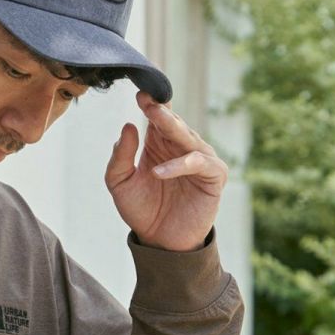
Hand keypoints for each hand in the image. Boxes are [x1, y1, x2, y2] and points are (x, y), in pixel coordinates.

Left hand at [104, 90, 227, 251]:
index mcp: (159, 143)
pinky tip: (160, 171)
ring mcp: (200, 159)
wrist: (159, 241)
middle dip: (161, 110)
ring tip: (154, 118)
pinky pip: (200, 163)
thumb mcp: (120, 183)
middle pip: (173, 123)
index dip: (150, 104)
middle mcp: (181, 146)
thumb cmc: (142, 210)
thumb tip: (128, 126)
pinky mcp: (213, 176)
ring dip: (172, 127)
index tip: (138, 93)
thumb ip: (120, 157)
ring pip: (188, 137)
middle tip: (148, 99)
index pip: (157, 117)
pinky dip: (181, 165)